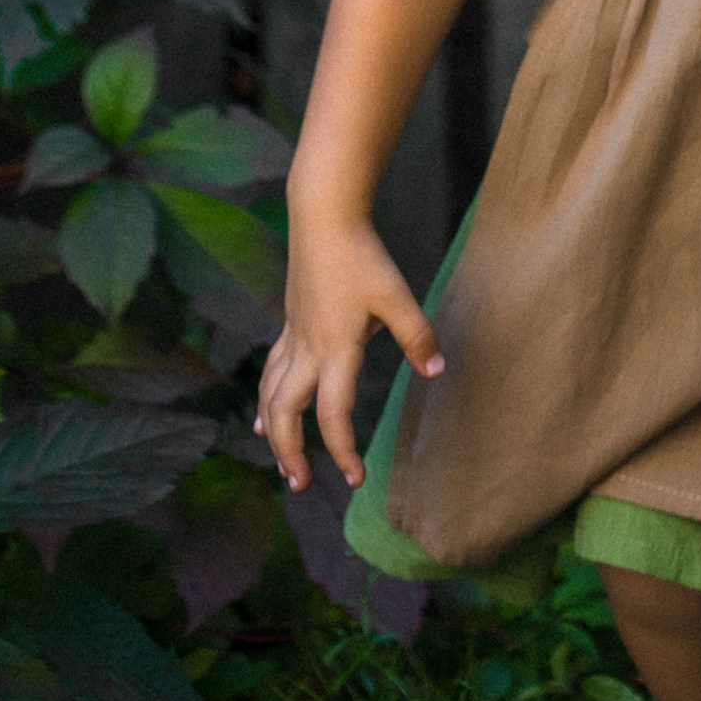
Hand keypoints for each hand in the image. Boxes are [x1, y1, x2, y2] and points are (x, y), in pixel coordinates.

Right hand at [253, 213, 442, 494]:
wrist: (322, 216)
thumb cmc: (360, 254)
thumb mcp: (395, 294)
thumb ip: (416, 334)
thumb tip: (436, 371)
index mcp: (335, 350)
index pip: (333, 414)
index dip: (342, 451)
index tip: (356, 478)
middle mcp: (307, 349)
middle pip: (286, 412)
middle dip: (290, 452)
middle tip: (301, 484)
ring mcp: (294, 335)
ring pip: (272, 393)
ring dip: (274, 428)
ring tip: (278, 456)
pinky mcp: (290, 320)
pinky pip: (271, 368)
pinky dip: (267, 395)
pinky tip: (265, 407)